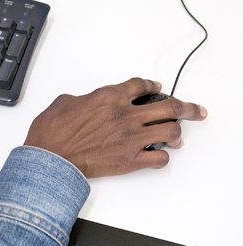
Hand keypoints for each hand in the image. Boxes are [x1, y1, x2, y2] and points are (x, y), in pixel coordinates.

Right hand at [24, 78, 207, 177]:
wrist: (50, 159)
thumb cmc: (52, 133)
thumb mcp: (63, 103)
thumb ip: (83, 99)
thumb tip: (88, 102)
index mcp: (108, 98)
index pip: (140, 86)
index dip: (151, 85)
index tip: (156, 87)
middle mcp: (124, 115)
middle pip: (168, 106)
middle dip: (187, 108)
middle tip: (196, 110)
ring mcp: (130, 138)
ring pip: (170, 131)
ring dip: (176, 132)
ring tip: (175, 135)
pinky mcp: (130, 160)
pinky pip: (159, 158)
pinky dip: (162, 156)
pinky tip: (158, 155)